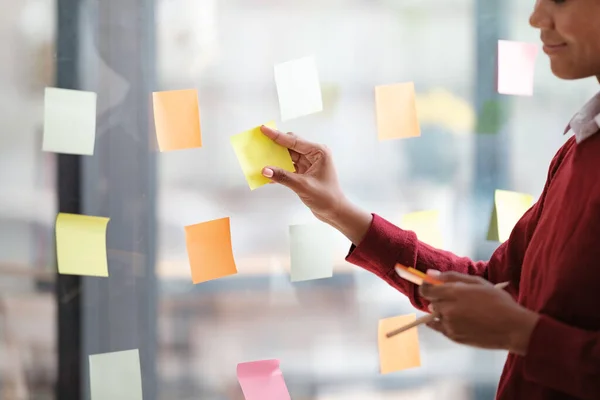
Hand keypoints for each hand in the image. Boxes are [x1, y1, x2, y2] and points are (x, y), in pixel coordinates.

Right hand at [260, 125, 345, 222]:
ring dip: (276, 158)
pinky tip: (268, 174)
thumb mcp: (303, 186)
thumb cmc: (326, 197)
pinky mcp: (304, 172)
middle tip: (260, 142)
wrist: (335, 211)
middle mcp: (314, 155)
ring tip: (261, 157)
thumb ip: (283, 177)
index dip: (277, 135)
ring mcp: (309, 163)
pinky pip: (288, 167)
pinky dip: (279, 170)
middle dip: (275, 145)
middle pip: (290, 146)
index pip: (294, 141)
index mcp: (318, 152)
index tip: (264, 129)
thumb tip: (265, 170)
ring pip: (288, 156)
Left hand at [420, 272, 539, 354]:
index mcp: (454, 293)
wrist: (513, 328)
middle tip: (457, 298)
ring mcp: (449, 325)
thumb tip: (429, 273)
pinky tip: (458, 320)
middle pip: (431, 302)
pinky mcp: (453, 337)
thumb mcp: (477, 282)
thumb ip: (451, 277)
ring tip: (464, 311)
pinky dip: (444, 322)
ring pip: (436, 314)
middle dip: (439, 298)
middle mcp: (448, 309)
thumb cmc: (498, 302)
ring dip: (443, 310)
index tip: (430, 284)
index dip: (425, 285)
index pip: (426, 289)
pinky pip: (440, 327)